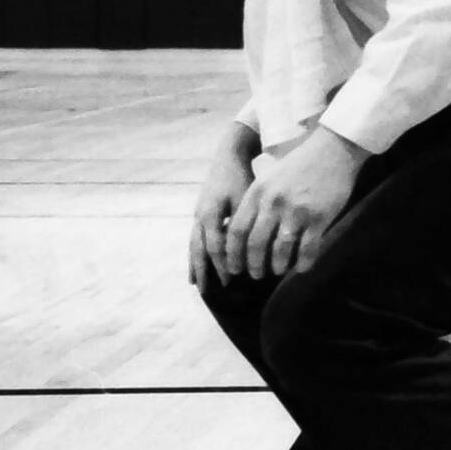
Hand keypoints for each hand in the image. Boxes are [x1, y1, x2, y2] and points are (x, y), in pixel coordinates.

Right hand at [189, 147, 255, 293]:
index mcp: (211, 213)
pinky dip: (194, 256)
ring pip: (194, 246)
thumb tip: (256, 246)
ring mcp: (197, 216)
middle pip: (200, 249)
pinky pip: (194, 240)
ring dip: (196, 266)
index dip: (223, 262)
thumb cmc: (241, 177)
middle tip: (209, 291)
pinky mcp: (199, 215)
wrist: (228, 157)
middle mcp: (200, 217)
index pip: (216, 245)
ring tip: (197, 285)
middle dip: (205, 270)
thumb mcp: (246, 197)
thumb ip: (246, 221)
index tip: (232, 278)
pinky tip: (195, 269)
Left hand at [222, 126, 368, 281]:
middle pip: (255, 244)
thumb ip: (257, 202)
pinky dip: (303, 263)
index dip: (233, 253)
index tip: (234, 266)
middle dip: (253, 265)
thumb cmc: (300, 164)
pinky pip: (307, 249)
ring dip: (277, 266)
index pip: (237, 231)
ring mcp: (296, 212)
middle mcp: (273, 204)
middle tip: (255, 275)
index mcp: (258, 193)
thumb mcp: (270, 178)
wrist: (332, 150)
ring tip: (277, 271)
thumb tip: (246, 233)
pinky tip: (301, 267)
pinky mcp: (319, 218)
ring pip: (280, 251)